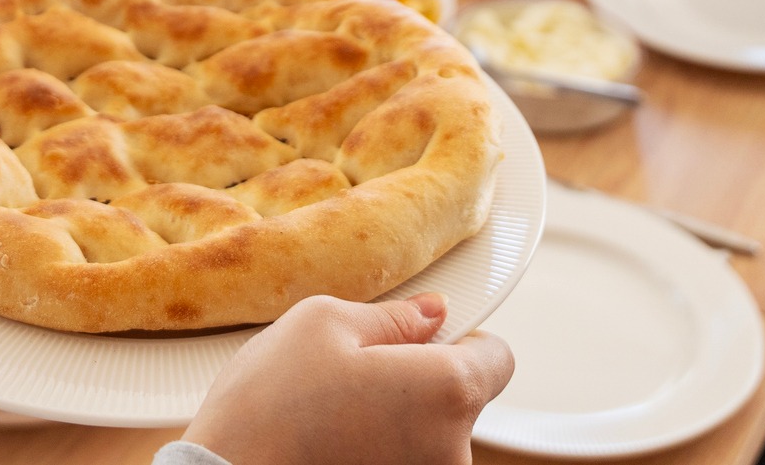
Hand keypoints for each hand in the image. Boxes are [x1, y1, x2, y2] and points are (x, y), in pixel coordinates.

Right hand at [183, 294, 512, 464]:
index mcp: (448, 390)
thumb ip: (393, 317)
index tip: (421, 341)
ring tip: (333, 420)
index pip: (498, 358)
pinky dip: (379, 455)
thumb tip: (433, 314)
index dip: (460, 341)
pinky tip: (332, 449)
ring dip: (396, 426)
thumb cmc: (266, 408)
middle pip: (460, 402)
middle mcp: (454, 452)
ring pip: (429, 438)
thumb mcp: (321, 323)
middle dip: (419, 385)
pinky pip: (404, 463)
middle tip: (353, 380)